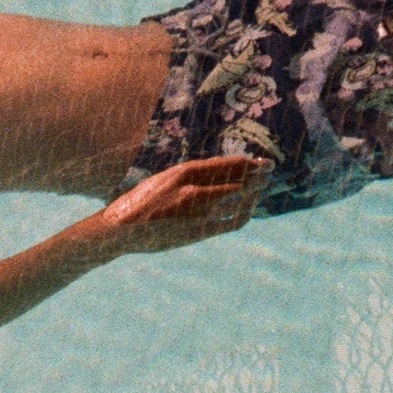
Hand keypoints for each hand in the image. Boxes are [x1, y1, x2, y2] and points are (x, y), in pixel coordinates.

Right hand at [93, 156, 265, 251]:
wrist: (122, 230)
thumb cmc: (141, 202)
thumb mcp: (165, 179)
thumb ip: (191, 176)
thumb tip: (221, 171)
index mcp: (185, 172)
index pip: (228, 165)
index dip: (250, 163)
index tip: (263, 161)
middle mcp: (195, 190)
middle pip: (239, 180)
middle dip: (259, 175)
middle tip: (270, 171)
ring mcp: (199, 212)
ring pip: (240, 200)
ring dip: (255, 193)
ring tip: (262, 188)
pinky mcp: (200, 231)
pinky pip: (233, 221)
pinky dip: (245, 213)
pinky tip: (249, 209)